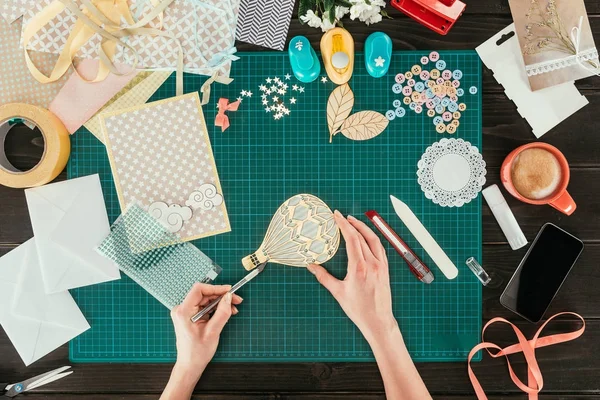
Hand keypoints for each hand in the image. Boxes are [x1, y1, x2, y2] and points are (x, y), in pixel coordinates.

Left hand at [170, 283, 242, 378]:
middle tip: (236, 300)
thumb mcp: (213, 332)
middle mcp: (182, 309)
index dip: (215, 288)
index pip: (199, 290)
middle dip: (221, 296)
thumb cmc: (197, 352)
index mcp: (183, 312)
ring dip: (220, 302)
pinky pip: (205, 306)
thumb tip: (229, 297)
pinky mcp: (190, 315)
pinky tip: (226, 312)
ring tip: (233, 308)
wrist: (190, 364)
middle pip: (204, 294)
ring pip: (206, 300)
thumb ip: (222, 313)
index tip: (229, 291)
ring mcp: (185, 312)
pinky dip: (216, 308)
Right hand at [307, 211, 398, 343]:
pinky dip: (372, 238)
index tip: (337, 216)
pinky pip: (380, 248)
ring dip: (364, 228)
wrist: (378, 321)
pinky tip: (366, 236)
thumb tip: (311, 266)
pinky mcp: (385, 269)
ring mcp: (381, 266)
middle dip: (351, 224)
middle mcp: (372, 264)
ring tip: (353, 221)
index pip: (352, 239)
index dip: (344, 225)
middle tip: (341, 216)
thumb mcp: (338, 292)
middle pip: (362, 236)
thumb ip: (324, 277)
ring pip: (374, 240)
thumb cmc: (358, 309)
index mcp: (359, 268)